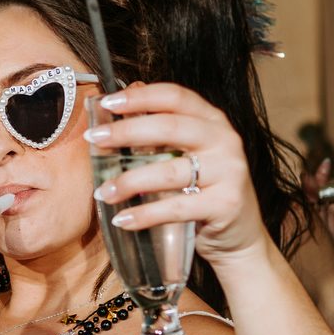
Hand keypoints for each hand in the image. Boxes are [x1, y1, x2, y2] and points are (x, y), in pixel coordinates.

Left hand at [87, 81, 272, 264]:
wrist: (240, 237)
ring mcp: (229, 171)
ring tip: (103, 192)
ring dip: (130, 181)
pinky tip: (123, 220)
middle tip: (93, 139)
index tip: (107, 103)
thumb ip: (159, 133)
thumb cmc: (204, 191)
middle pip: (170, 127)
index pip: (175, 97)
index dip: (140, 97)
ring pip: (169, 171)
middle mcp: (225, 140)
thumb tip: (117, 107)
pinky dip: (145, 215)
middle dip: (126, 131)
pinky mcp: (226, 204)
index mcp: (213, 120)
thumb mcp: (186, 156)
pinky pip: (176, 208)